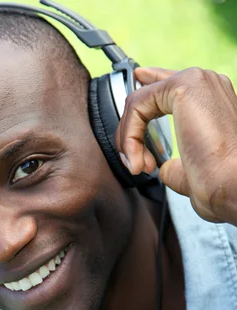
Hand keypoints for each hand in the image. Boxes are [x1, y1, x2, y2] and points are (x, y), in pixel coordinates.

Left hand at [115, 66, 236, 224]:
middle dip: (131, 133)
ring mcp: (196, 81)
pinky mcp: (184, 86)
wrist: (230, 183)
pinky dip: (129, 135)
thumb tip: (164, 168)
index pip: (168, 86)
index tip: (127, 116)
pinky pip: (137, 104)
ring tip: (138, 166)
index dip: (143, 94)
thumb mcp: (192, 170)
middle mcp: (207, 84)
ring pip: (139, 102)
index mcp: (211, 99)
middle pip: (148, 94)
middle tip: (135, 165)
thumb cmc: (219, 181)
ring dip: (129, 139)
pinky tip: (137, 158)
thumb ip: (175, 164)